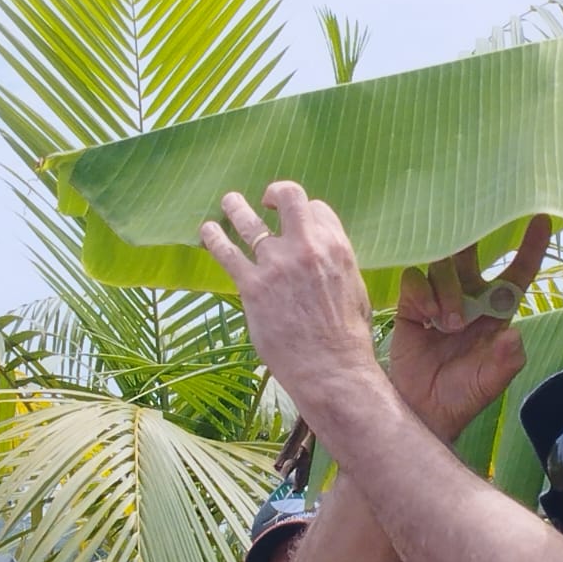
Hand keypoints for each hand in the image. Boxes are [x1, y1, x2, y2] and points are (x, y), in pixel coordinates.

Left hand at [200, 183, 383, 420]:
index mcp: (336, 246)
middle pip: (288, 197)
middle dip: (276, 193)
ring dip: (237, 207)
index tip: (297, 223)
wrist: (331, 368)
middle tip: (267, 201)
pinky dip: (214, 238)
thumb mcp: (354, 288)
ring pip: (249, 221)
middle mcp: (306, 247)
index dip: (306, 213)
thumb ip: (337, 263)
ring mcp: (277, 264)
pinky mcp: (253, 286)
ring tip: (230, 202)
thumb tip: (323, 255)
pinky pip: (227, 253)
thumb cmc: (347, 336)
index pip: (317, 209)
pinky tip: (208, 231)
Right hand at [389, 217, 550, 440]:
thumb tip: (514, 335)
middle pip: (473, 255)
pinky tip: (427, 317)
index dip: (529, 247)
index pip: (516, 272)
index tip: (541, 220)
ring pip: (444, 266)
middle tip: (472, 229)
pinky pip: (416, 279)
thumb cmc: (462, 396)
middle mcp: (468, 298)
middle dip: (474, 239)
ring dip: (448, 288)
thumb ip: (506, 360)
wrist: (422, 410)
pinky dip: (424, 292)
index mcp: (495, 312)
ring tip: (449, 323)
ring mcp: (438, 299)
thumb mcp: (490, 383)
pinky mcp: (411, 305)